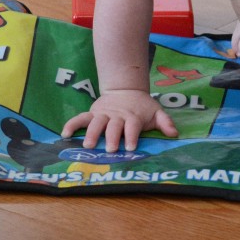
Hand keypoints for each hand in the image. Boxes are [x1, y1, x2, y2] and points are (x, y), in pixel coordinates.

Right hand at [61, 89, 177, 151]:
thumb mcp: (156, 112)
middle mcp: (117, 115)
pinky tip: (65, 134)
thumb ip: (165, 122)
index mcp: (133, 116)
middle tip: (111, 149)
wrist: (126, 90)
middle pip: (114, 126)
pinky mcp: (93, 113)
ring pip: (96, 122)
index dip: (132, 136)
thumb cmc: (142, 107)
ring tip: (88, 145)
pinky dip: (72, 124)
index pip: (132, 126)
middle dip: (112, 137)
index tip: (131, 148)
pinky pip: (80, 118)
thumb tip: (174, 133)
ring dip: (92, 133)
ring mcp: (104, 114)